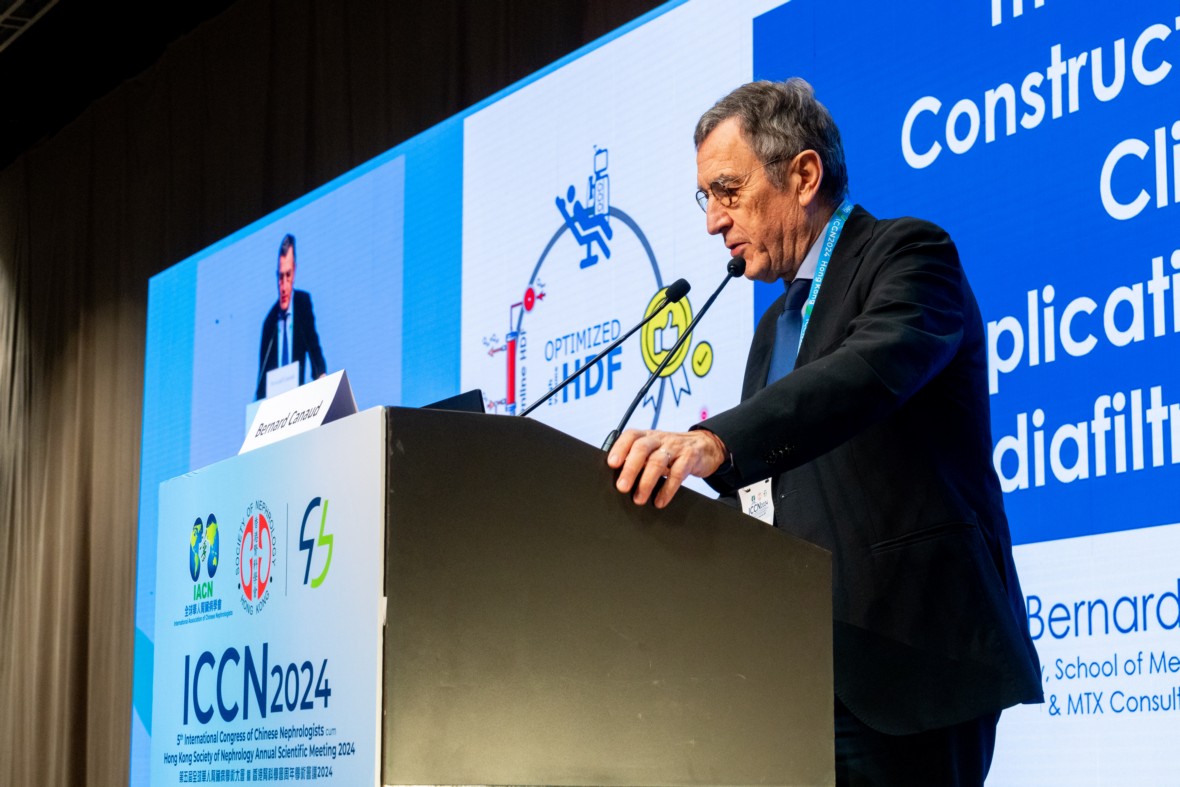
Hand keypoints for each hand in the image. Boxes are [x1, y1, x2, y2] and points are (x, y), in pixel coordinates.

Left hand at [606, 428, 726, 508]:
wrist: (705, 446)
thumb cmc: (672, 451)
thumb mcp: (655, 450)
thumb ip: (639, 459)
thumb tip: (618, 479)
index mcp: (648, 435)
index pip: (631, 436)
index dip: (620, 448)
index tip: (612, 464)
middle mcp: (660, 438)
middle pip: (642, 448)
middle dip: (630, 469)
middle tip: (622, 487)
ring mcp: (676, 447)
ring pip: (658, 462)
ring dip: (646, 483)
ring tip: (639, 499)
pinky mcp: (690, 457)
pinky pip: (677, 473)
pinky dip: (667, 489)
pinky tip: (660, 501)